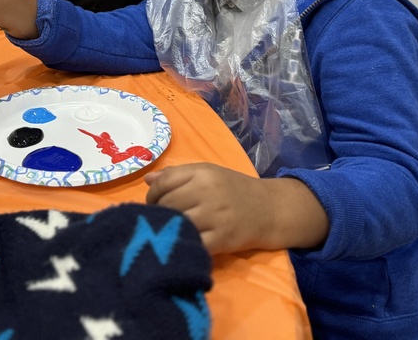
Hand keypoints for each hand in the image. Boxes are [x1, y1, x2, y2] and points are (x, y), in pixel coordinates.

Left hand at [144, 163, 328, 253]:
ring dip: (167, 229)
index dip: (152, 195)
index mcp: (202, 173)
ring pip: (176, 223)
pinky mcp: (221, 240)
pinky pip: (192, 243)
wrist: (269, 209)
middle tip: (160, 219)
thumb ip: (177, 175)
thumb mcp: (208, 173)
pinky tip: (183, 242)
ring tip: (168, 230)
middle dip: (158, 213)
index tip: (152, 203)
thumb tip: (148, 180)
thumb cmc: (234, 189)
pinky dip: (183, 244)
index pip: (164, 182)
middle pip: (167, 204)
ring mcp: (214, 217)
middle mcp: (207, 192)